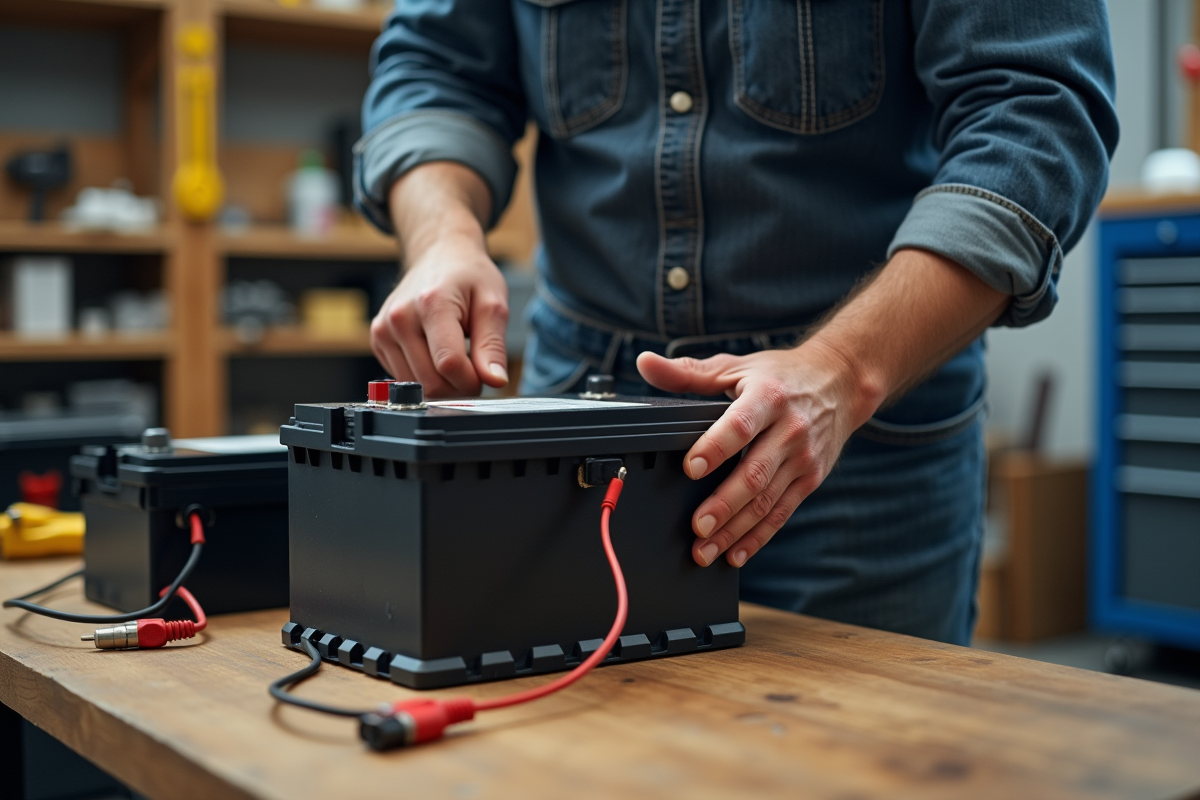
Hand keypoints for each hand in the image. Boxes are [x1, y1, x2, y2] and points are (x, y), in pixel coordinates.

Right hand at [371, 235, 509, 396]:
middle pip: (430, 381)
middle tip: (475, 369)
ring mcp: (384, 329)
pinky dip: (424, 376)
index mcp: (432, 303)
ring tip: (457, 358)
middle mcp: (400, 317)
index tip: (486, 375)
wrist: (438, 255)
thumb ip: (493, 346)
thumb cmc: (469, 277)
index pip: (449, 364)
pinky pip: (404, 379)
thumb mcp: (493, 304)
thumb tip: (495, 381)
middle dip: (458, 387)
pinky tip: (435, 353)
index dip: (472, 381)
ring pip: (416, 387)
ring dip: (442, 384)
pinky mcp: (378, 339)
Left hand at [637, 343, 878, 567]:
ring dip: (735, 530)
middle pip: (754, 473)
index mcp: (768, 397)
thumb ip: (688, 372)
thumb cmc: (781, 375)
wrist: (841, 382)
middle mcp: (790, 430)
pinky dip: (758, 537)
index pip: (740, 426)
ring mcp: (802, 458)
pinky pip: (782, 513)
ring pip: (767, 501)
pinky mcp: (810, 479)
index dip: (715, 448)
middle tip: (697, 526)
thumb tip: (645, 364)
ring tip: (706, 549)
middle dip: (725, 504)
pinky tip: (736, 553)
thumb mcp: (736, 367)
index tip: (691, 468)